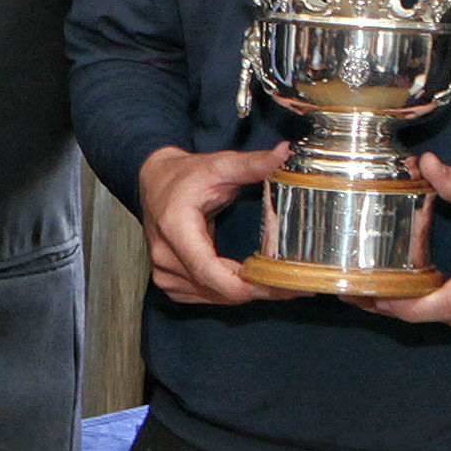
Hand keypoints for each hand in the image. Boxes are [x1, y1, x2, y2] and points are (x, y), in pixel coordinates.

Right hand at [136, 145, 292, 304]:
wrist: (154, 181)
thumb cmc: (185, 175)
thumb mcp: (220, 165)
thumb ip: (253, 164)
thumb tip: (285, 153)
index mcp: (175, 228)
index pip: (208, 271)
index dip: (245, 285)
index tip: (278, 284)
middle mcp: (165, 255)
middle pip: (218, 289)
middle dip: (258, 289)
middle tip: (296, 285)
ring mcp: (164, 272)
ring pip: (214, 297)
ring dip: (247, 293)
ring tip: (281, 284)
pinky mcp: (168, 281)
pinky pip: (205, 297)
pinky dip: (230, 293)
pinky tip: (251, 282)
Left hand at [351, 154, 450, 337]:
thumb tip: (426, 165)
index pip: (445, 303)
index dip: (405, 305)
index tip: (374, 295)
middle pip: (437, 316)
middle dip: (397, 305)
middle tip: (359, 290)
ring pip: (447, 322)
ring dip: (416, 309)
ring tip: (381, 289)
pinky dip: (439, 311)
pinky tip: (418, 294)